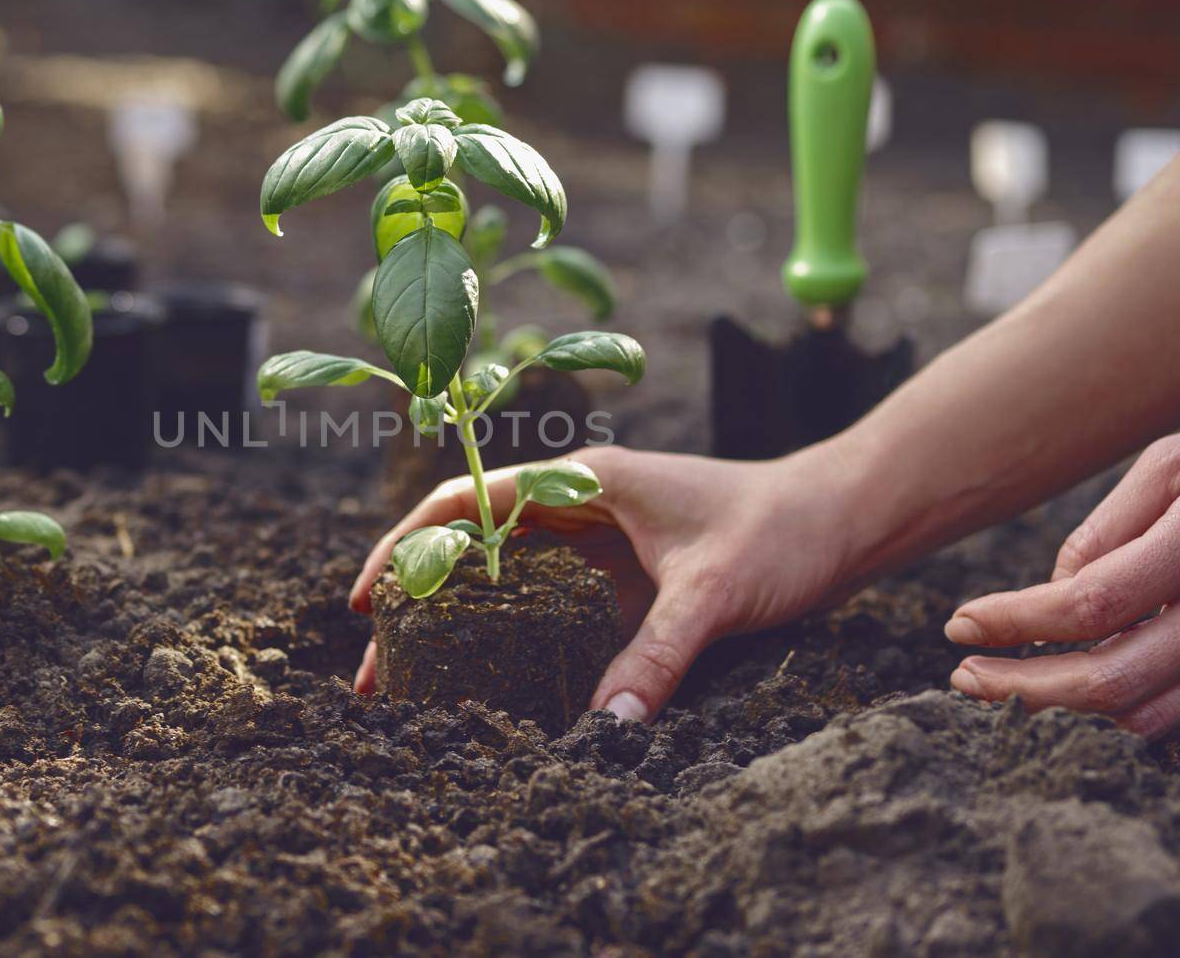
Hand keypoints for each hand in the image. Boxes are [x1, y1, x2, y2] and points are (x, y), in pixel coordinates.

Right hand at [347, 444, 861, 721]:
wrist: (847, 518)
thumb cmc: (782, 528)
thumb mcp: (714, 592)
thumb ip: (657, 655)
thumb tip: (604, 728)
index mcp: (585, 483)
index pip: (466, 505)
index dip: (405, 547)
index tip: (364, 599)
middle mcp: (581, 509)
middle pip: (473, 551)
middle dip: (417, 605)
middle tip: (374, 670)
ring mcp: (601, 545)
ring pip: (506, 584)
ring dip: (459, 628)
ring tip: (412, 686)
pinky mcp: (625, 580)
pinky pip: (552, 611)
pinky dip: (514, 643)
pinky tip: (492, 686)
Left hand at [945, 434, 1179, 737]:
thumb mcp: (1171, 467)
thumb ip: (1108, 533)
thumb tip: (1053, 599)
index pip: (1089, 605)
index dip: (1014, 622)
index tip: (958, 625)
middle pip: (1113, 679)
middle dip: (1025, 685)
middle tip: (967, 677)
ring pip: (1149, 714)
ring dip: (1073, 706)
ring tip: (1018, 680)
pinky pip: (1179, 717)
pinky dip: (1132, 709)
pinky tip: (1089, 681)